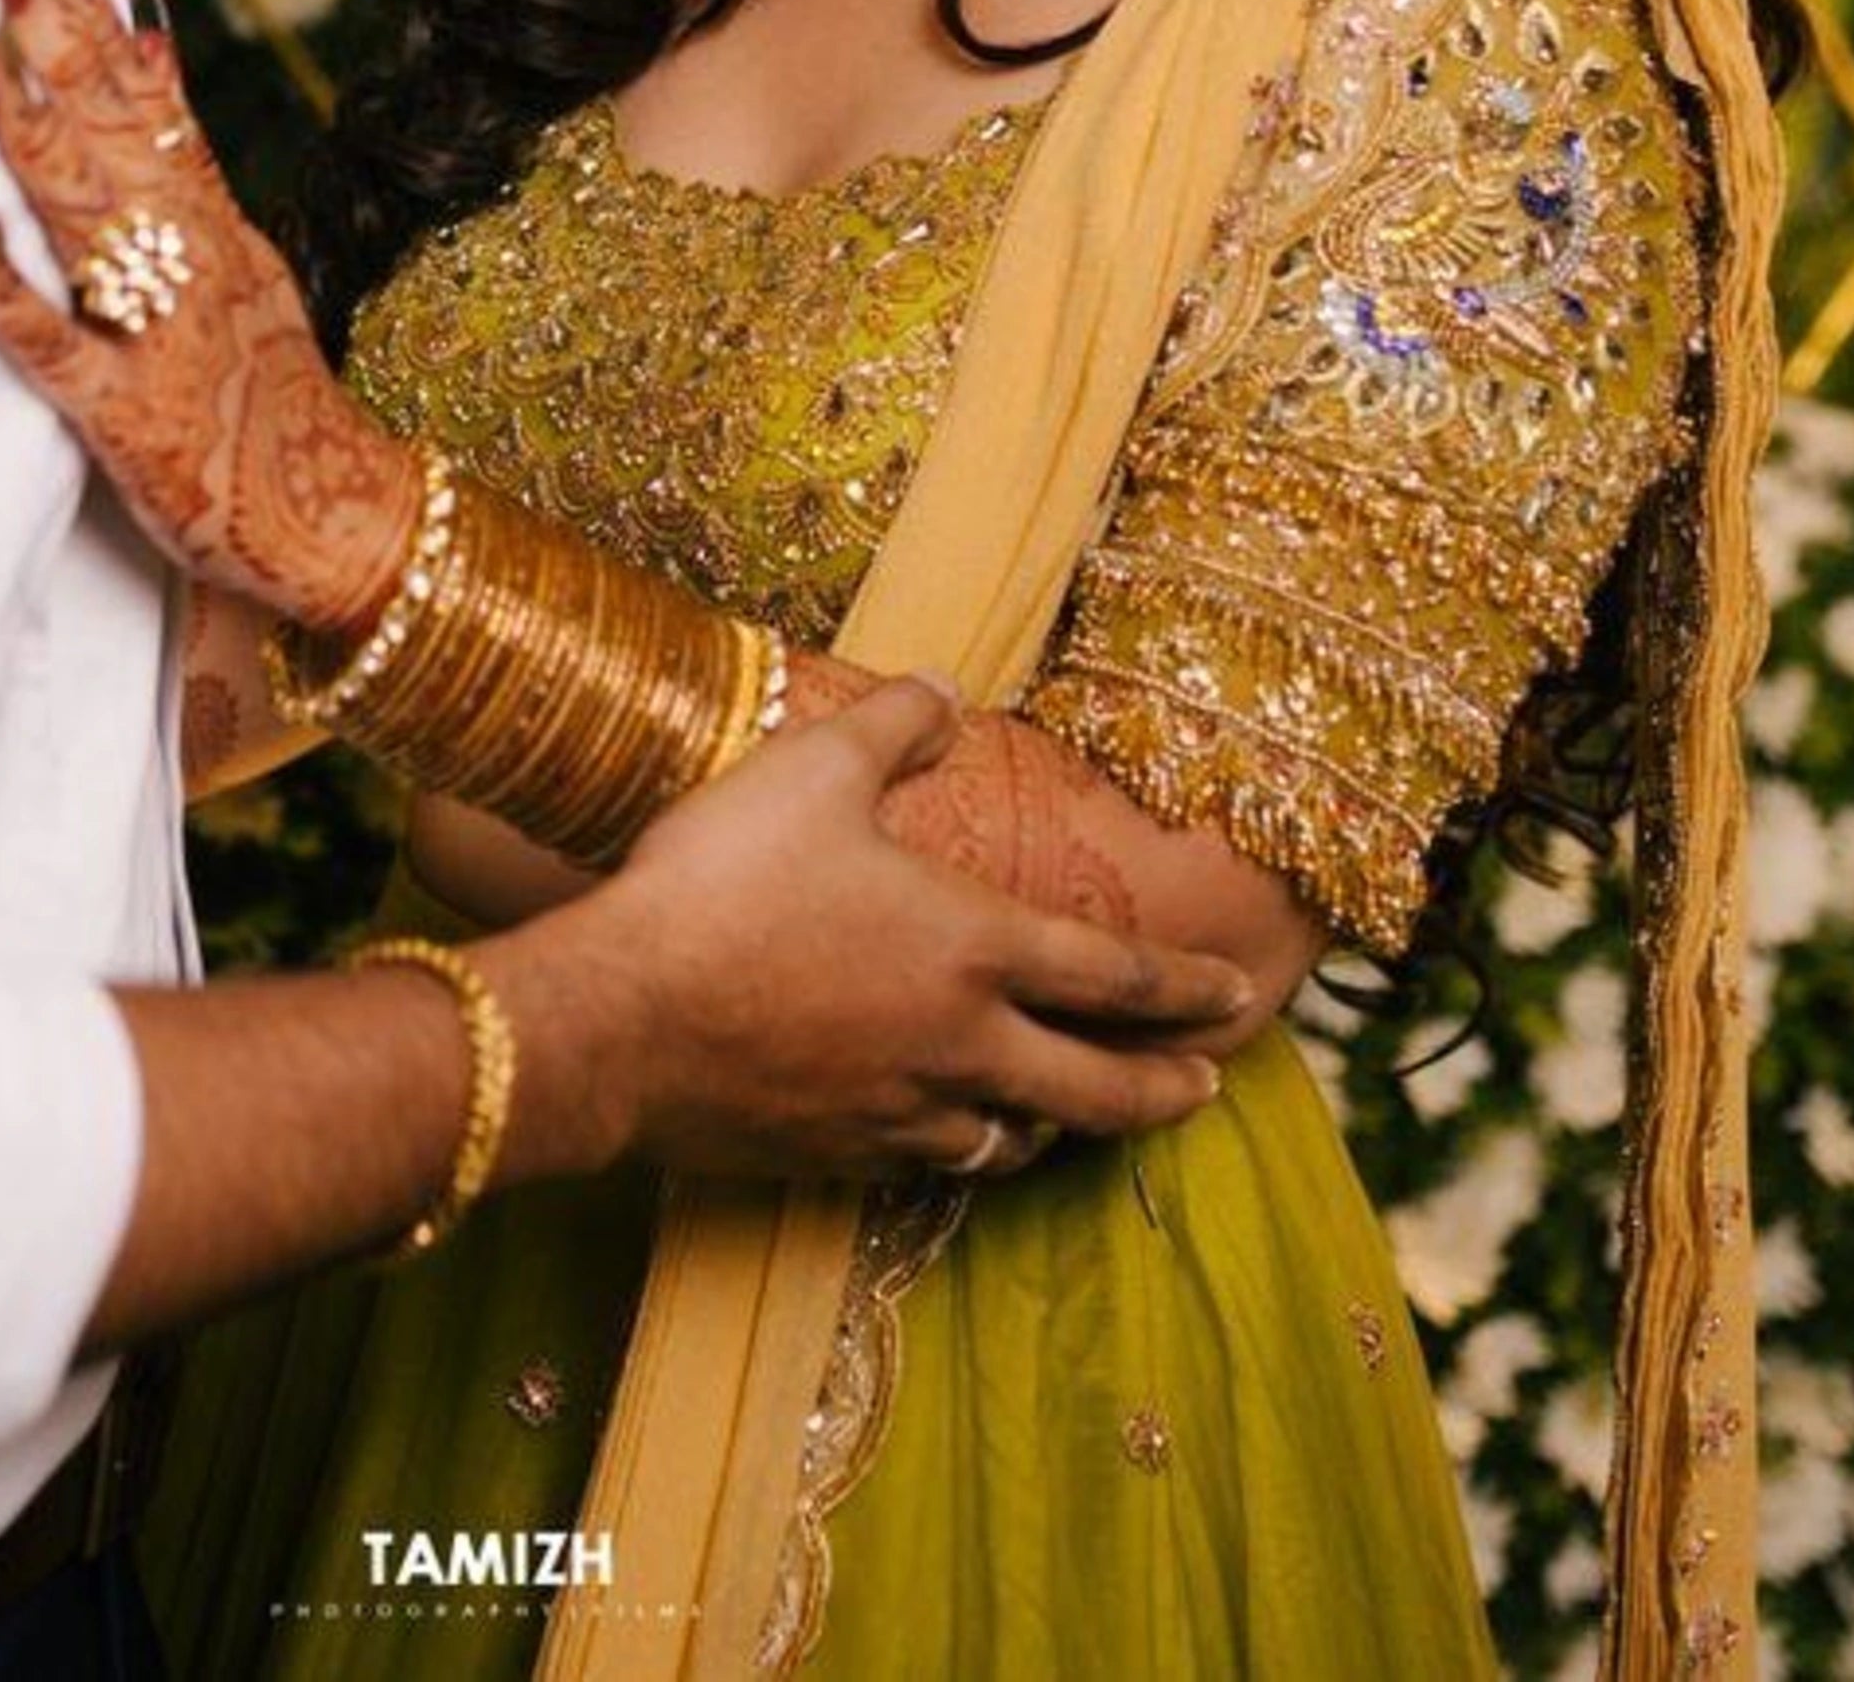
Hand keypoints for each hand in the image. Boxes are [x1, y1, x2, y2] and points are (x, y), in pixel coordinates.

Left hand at [0, 0, 418, 631]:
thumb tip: (149, 39)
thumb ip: (186, 159)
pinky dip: (15, 300)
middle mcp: (187, 260)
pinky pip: (64, 354)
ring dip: (38, 133)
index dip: (86, 2)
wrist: (339, 527)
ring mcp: (161, 334)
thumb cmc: (267, 398)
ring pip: (95, 216)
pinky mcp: (130, 418)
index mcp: (207, 222)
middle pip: (115, 122)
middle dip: (58, 27)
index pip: (143, 87)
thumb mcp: (241, 256)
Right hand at [486, 677, 1252, 1189]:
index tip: (1238, 993)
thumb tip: (947, 689)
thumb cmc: (719, 884)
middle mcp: (961, 1044)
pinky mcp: (840, 1156)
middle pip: (1098, 1088)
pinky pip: (933, 1164)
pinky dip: (965, 1152)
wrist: (615, 1021)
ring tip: (1074, 1114)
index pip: (1118, 976)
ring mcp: (903, 1113)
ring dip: (1060, 1126)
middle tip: (1206, 1088)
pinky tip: (954, 1141)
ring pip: (1016, 1139)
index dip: (1189, 987)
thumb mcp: (810, 770)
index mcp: (974, 947)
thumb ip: (895, 725)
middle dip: (1163, 1088)